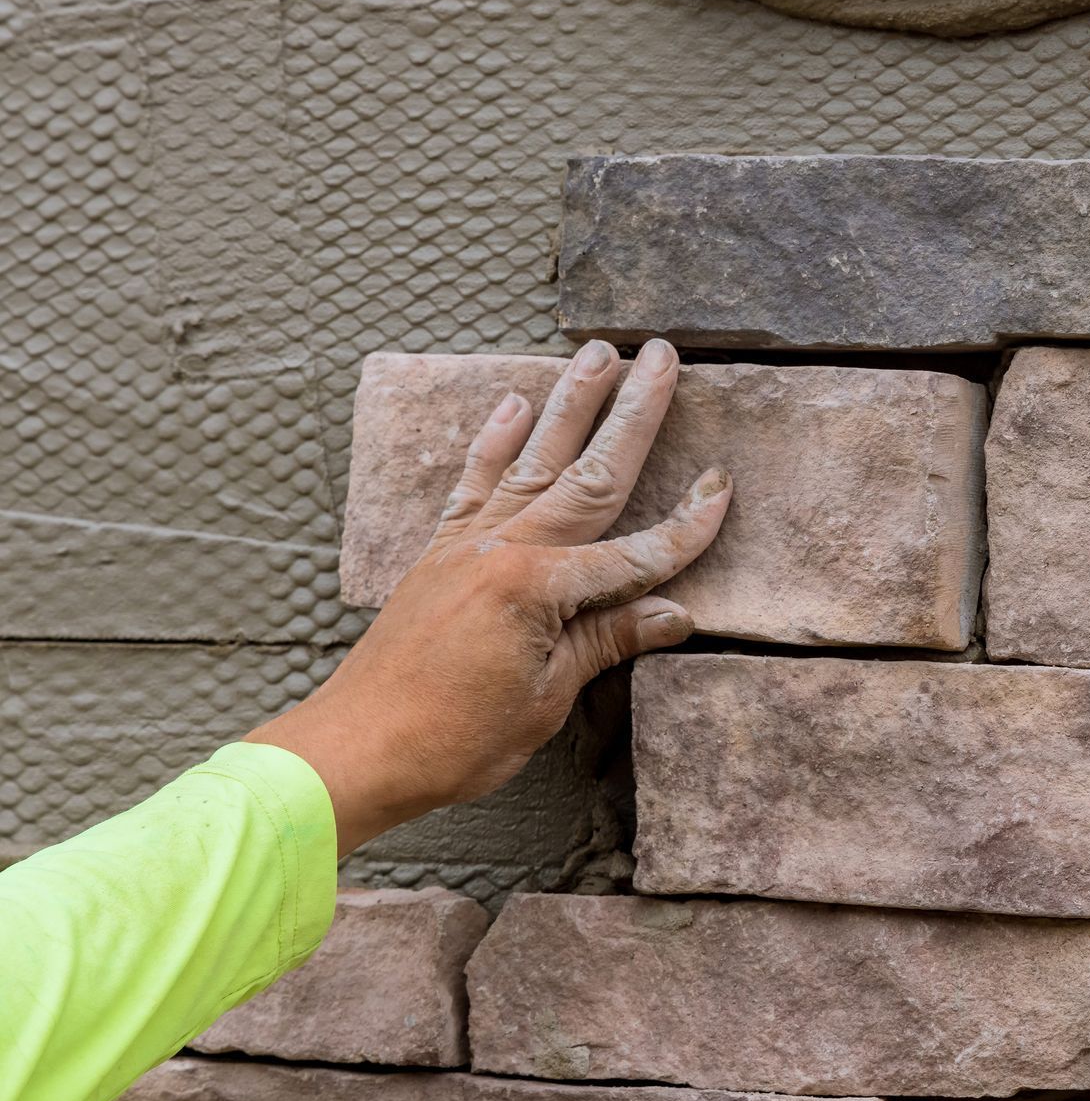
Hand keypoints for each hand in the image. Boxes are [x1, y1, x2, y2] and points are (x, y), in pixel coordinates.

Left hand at [248, 338, 730, 854]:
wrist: (356, 747)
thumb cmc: (454, 737)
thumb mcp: (546, 697)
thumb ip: (607, 642)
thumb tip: (673, 614)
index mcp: (537, 586)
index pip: (634, 553)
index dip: (685, 527)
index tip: (722, 489)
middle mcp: (503, 548)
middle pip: (588, 473)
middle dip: (632, 412)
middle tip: (662, 356)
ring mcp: (468, 544)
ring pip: (534, 458)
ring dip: (570, 402)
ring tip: (597, 352)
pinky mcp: (440, 553)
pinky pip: (474, 481)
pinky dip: (494, 440)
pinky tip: (515, 404)